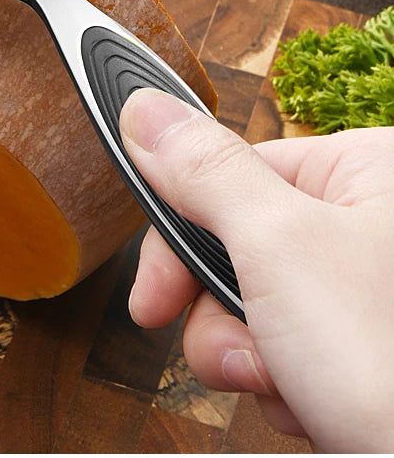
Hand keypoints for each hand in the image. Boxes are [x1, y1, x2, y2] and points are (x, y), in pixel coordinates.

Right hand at [120, 87, 393, 452]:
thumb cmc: (392, 362)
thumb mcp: (280, 247)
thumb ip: (204, 172)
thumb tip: (146, 110)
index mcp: (366, 170)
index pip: (230, 175)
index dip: (181, 239)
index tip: (151, 298)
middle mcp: (368, 222)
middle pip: (238, 245)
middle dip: (222, 314)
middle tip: (234, 356)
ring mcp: (366, 288)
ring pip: (257, 304)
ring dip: (251, 356)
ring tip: (289, 386)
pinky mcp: (363, 346)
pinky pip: (289, 347)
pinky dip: (285, 384)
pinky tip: (314, 406)